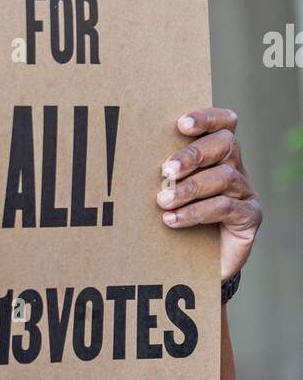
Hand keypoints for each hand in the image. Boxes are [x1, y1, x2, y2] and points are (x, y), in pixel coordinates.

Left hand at [157, 108, 261, 280]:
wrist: (198, 262)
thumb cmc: (178, 217)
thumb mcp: (169, 190)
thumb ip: (164, 173)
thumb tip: (130, 158)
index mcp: (218, 153)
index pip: (224, 123)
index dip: (207, 118)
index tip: (181, 124)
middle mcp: (235, 167)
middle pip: (225, 144)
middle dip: (193, 155)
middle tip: (166, 170)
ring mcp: (245, 191)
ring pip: (223, 177)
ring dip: (189, 188)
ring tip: (162, 201)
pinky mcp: (249, 217)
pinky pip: (225, 208)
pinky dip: (196, 212)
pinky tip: (172, 219)